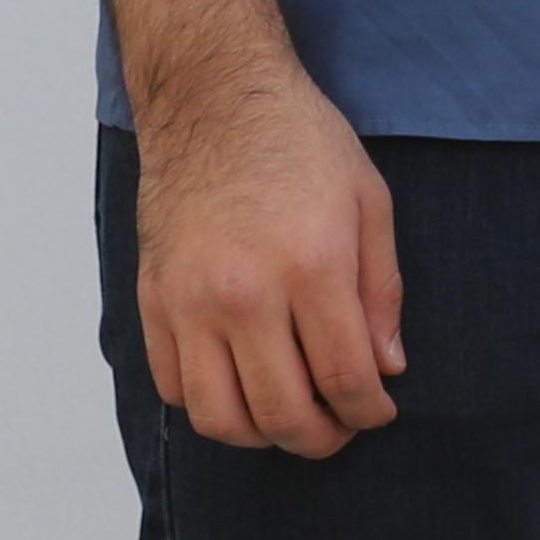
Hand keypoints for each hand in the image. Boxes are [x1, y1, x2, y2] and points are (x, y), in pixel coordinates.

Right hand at [133, 75, 404, 456]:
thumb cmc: (301, 144)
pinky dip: (210, 407)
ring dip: (262, 438)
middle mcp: (244, 293)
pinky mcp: (152, 302)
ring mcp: (189, 302)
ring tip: (291, 421)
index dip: (368, 411)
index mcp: (310, 266)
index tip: (379, 412)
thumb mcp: (371, 202)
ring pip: (220, 418)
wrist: (214, 100)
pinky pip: (175, 388)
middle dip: (322, 438)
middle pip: (282, 412)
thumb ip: (381, 291)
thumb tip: (386, 367)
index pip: (344, 377)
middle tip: (340, 430)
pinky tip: (242, 390)